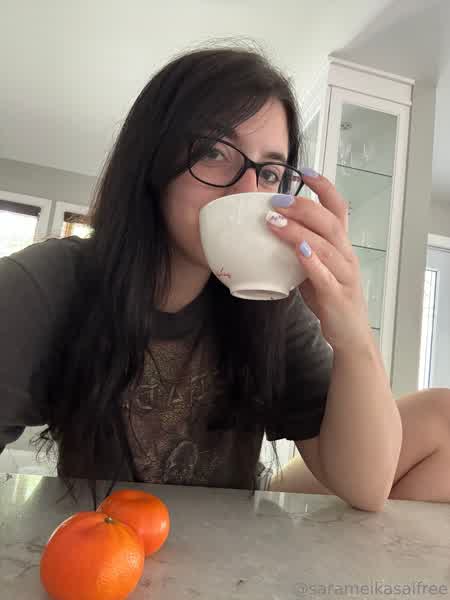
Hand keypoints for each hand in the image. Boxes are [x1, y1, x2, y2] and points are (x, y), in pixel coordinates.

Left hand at [266, 171, 372, 352]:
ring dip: (299, 231)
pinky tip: (297, 250)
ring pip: (325, 245)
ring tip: (274, 222)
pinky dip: (311, 261)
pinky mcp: (337, 295)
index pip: (338, 208)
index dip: (324, 187)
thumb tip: (272, 227)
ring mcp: (344, 275)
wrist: (350, 334)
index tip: (304, 171)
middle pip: (330, 222)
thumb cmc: (330, 297)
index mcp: (341, 245)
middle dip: (303, 207)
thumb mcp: (315, 267)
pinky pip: (325, 275)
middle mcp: (346, 255)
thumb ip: (299, 248)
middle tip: (277, 200)